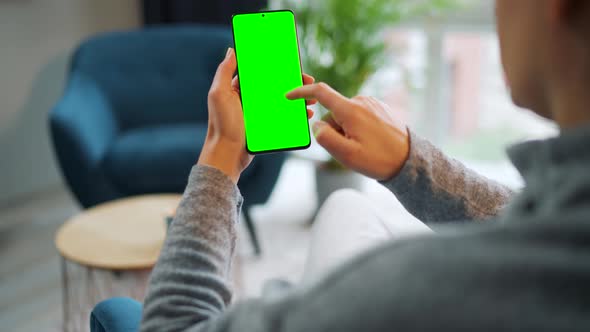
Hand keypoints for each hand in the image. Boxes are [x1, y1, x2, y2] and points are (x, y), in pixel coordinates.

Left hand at [198, 48, 315, 183]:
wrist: (226, 154)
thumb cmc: (221, 125)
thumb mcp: (219, 94)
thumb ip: (224, 71)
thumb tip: (232, 50)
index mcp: (239, 89)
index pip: (262, 73)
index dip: (278, 68)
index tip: (293, 65)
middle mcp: (249, 100)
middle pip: (276, 87)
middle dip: (293, 84)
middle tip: (309, 83)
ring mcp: (258, 114)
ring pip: (282, 102)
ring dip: (298, 100)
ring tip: (311, 101)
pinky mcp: (264, 127)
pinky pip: (283, 118)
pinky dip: (294, 116)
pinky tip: (304, 115)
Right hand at [286, 82, 409, 180]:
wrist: (409, 161)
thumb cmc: (378, 159)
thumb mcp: (346, 155)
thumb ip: (325, 138)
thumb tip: (317, 124)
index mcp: (351, 110)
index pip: (320, 92)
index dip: (302, 92)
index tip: (289, 96)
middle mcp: (361, 101)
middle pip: (333, 112)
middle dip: (335, 130)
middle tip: (350, 149)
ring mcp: (372, 103)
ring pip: (346, 116)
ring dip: (347, 131)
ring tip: (364, 148)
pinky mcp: (379, 108)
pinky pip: (359, 116)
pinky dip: (358, 129)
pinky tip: (371, 142)